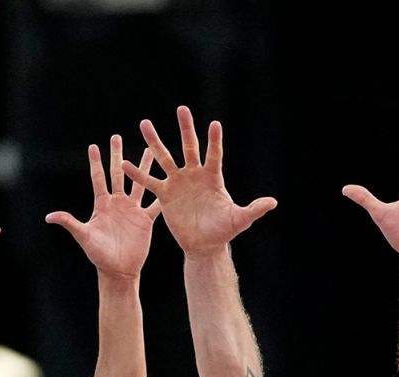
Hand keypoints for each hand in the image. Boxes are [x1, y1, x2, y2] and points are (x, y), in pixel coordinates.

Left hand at [46, 135, 160, 281]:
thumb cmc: (98, 255)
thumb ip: (70, 223)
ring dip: (143, 166)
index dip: (96, 162)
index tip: (94, 146)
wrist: (118, 270)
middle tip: (118, 137)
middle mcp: (118, 203)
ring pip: (139, 182)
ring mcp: (132, 210)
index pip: (98, 178)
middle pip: (118, 174)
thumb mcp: (84, 236)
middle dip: (118, 155)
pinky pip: (155, 204)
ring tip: (149, 150)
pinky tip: (169, 181)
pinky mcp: (145, 220)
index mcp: (102, 204)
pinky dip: (161, 194)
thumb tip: (49, 217)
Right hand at [122, 106, 275, 256]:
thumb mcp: (239, 220)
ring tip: (145, 124)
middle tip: (181, 109)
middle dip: (185, 128)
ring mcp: (178, 182)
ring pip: (165, 158)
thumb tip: (272, 202)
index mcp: (213, 178)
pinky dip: (139, 174)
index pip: (214, 154)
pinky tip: (126, 163)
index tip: (215, 124)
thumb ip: (253, 210)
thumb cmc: (223, 231)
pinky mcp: (165, 194)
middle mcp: (195, 175)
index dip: (214, 141)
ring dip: (155, 142)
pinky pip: (150, 182)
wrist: (204, 244)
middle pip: (189, 147)